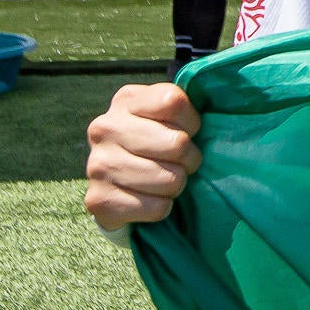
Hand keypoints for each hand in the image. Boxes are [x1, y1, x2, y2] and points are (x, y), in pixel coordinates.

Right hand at [85, 80, 200, 227]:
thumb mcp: (165, 115)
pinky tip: (150, 198)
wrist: (114, 184)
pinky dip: (162, 207)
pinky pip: (157, 208)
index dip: (191, 122)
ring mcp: (98, 164)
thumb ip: (183, 108)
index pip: (174, 102)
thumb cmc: (152, 143)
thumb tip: (212, 112)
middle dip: (189, 158)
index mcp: (126, 100)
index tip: (186, 132)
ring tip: (165, 179)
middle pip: (177, 144)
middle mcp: (105, 128)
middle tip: (180, 163)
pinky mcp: (99, 200)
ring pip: (170, 180)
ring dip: (176, 184)